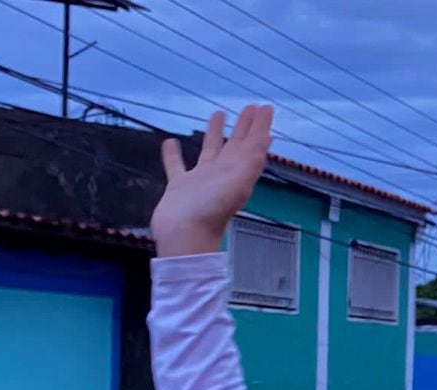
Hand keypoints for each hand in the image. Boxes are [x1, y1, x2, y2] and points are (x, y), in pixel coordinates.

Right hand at [151, 105, 274, 257]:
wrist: (184, 235)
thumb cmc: (212, 211)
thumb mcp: (239, 182)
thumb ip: (252, 160)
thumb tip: (266, 138)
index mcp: (239, 172)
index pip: (253, 143)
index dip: (260, 126)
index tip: (266, 107)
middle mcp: (223, 174)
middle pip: (237, 144)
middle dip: (245, 126)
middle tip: (251, 107)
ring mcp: (201, 180)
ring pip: (210, 150)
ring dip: (215, 133)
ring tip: (218, 114)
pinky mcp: (180, 187)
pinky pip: (176, 165)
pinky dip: (173, 154)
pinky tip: (170, 141)